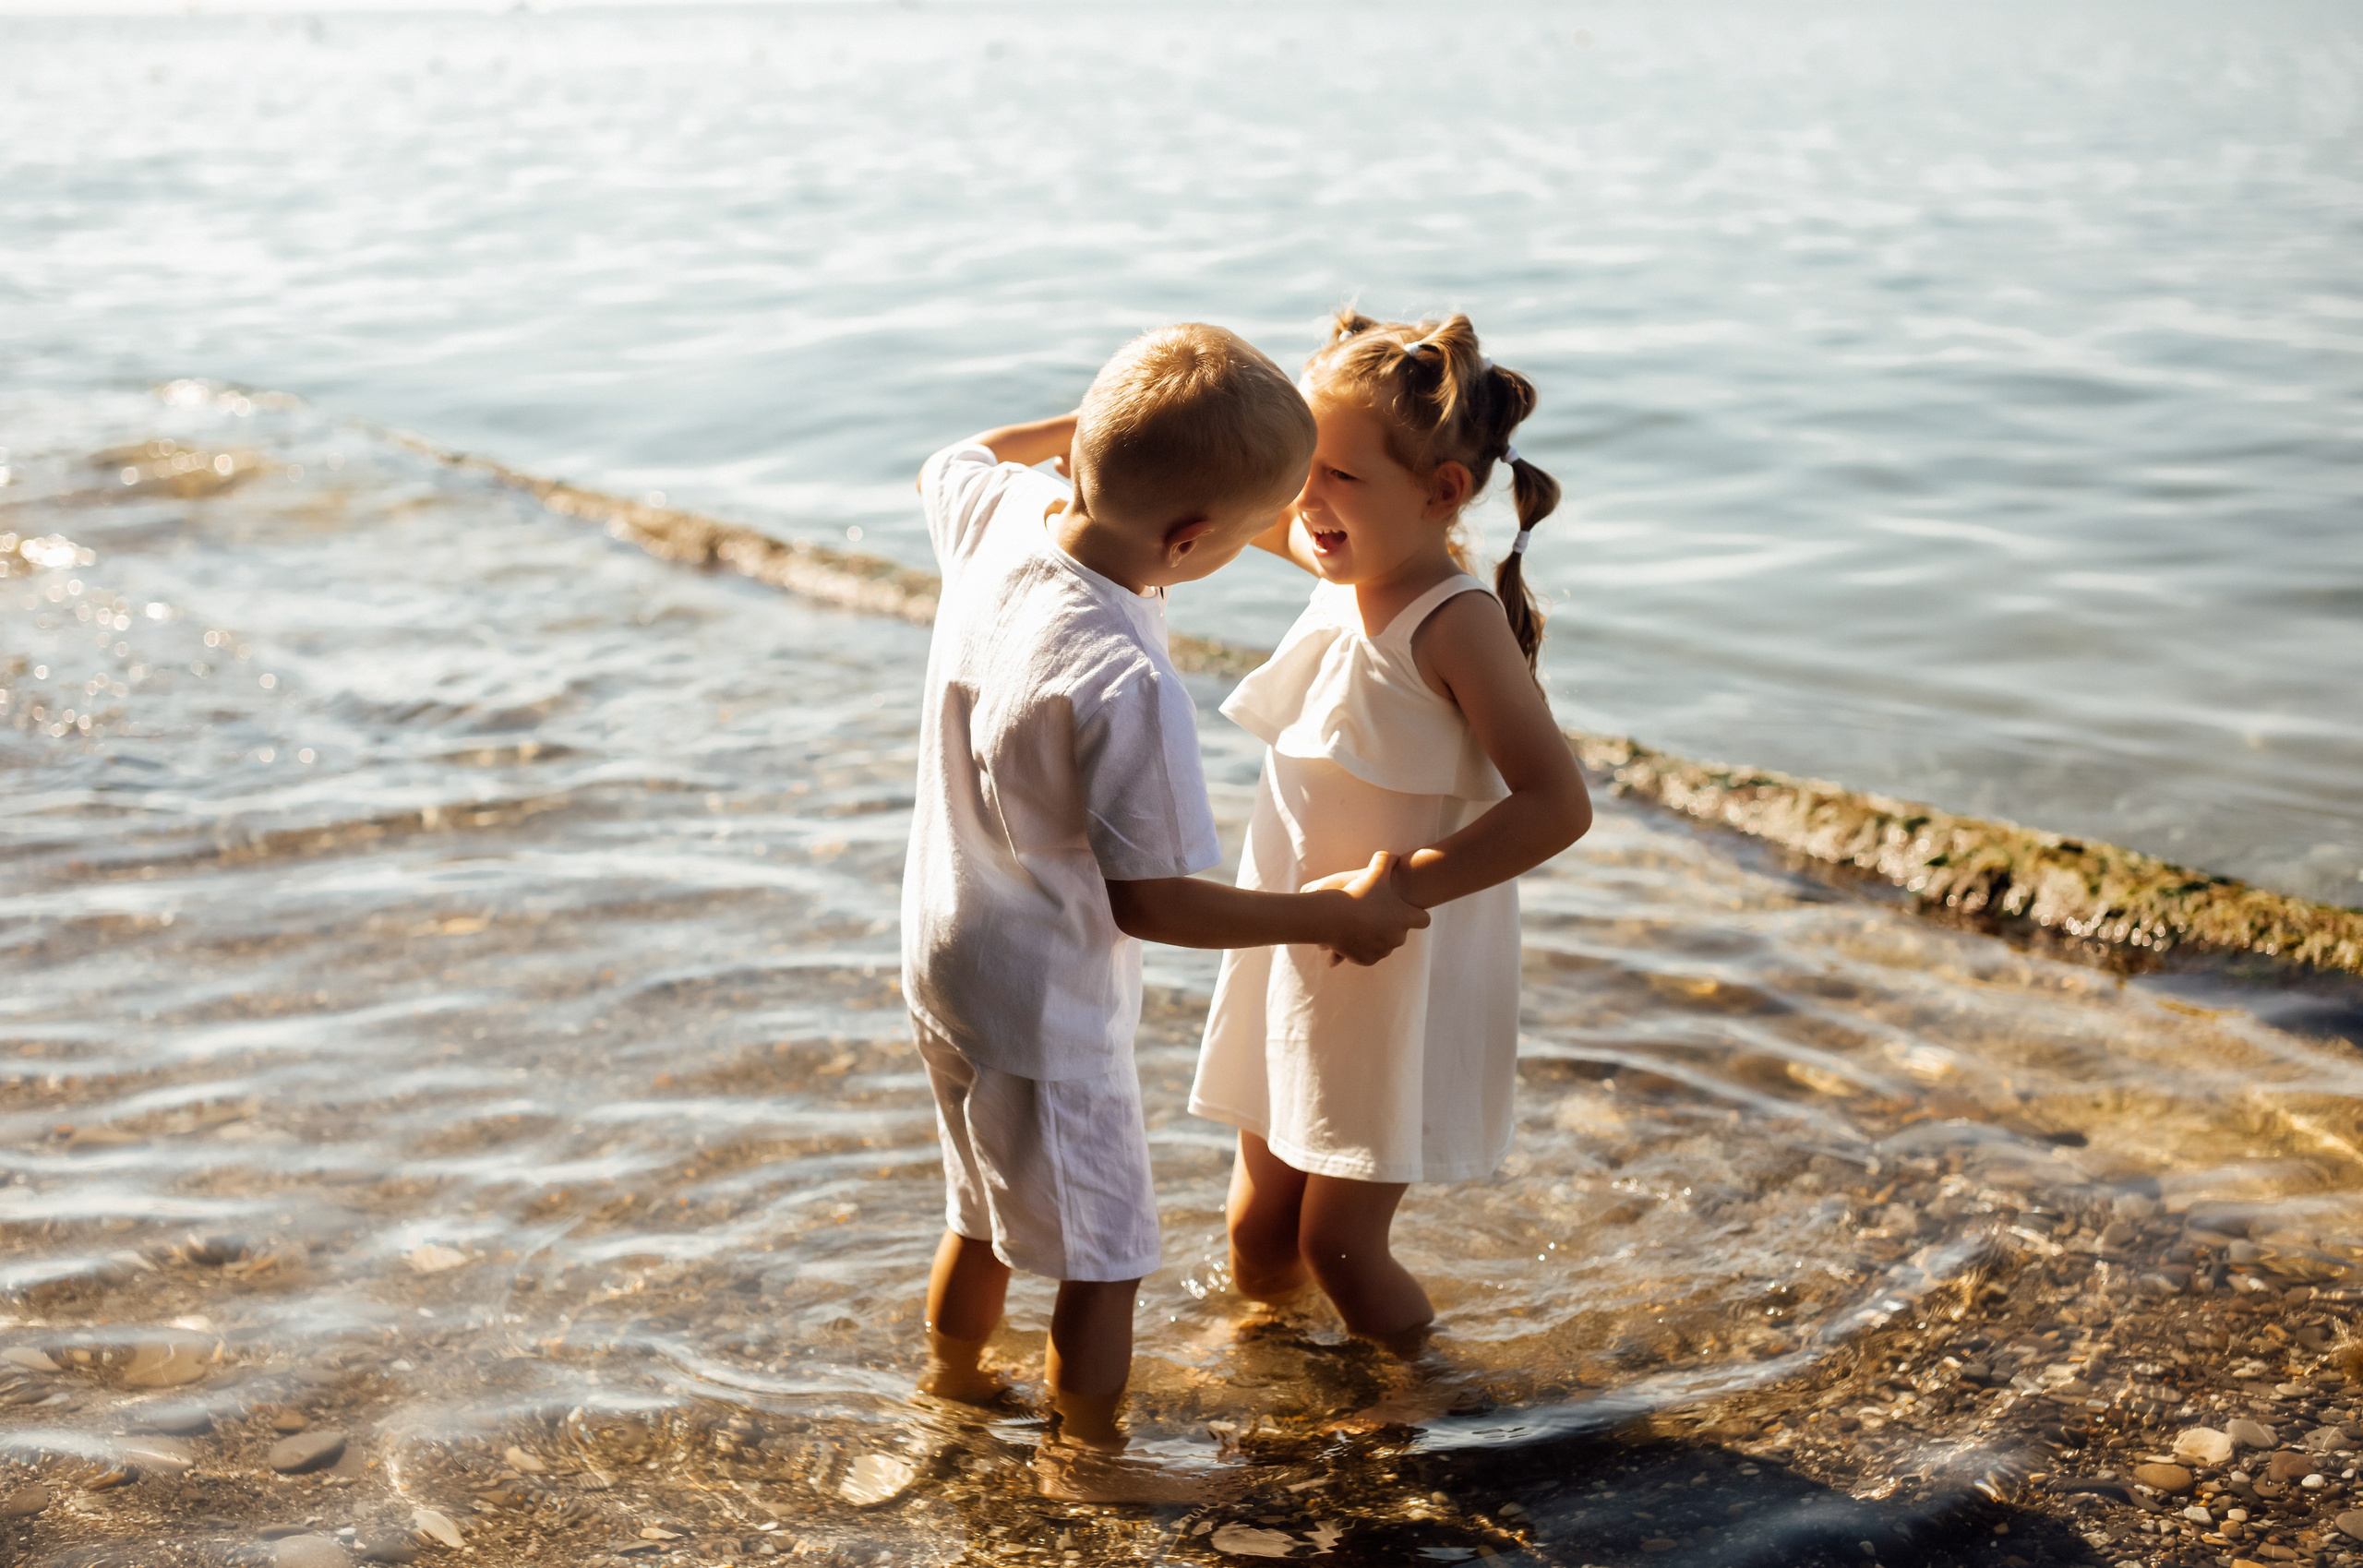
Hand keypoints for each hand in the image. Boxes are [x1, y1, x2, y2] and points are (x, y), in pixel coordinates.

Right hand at [1318, 851, 1429, 966]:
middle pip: (1401, 932)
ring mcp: (1383, 950)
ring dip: (1378, 936)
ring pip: (1385, 944)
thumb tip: (1393, 856)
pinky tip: (1355, 935)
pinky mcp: (1368, 960)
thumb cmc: (1357, 893)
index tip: (1405, 909)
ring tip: (1363, 923)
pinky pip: (1370, 953)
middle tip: (1375, 912)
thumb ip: (1386, 861)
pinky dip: (1364, 947)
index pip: (1423, 920)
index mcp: (1405, 918)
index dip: (1416, 914)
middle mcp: (1398, 937)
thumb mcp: (1375, 872)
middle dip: (1391, 924)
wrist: (1333, 918)